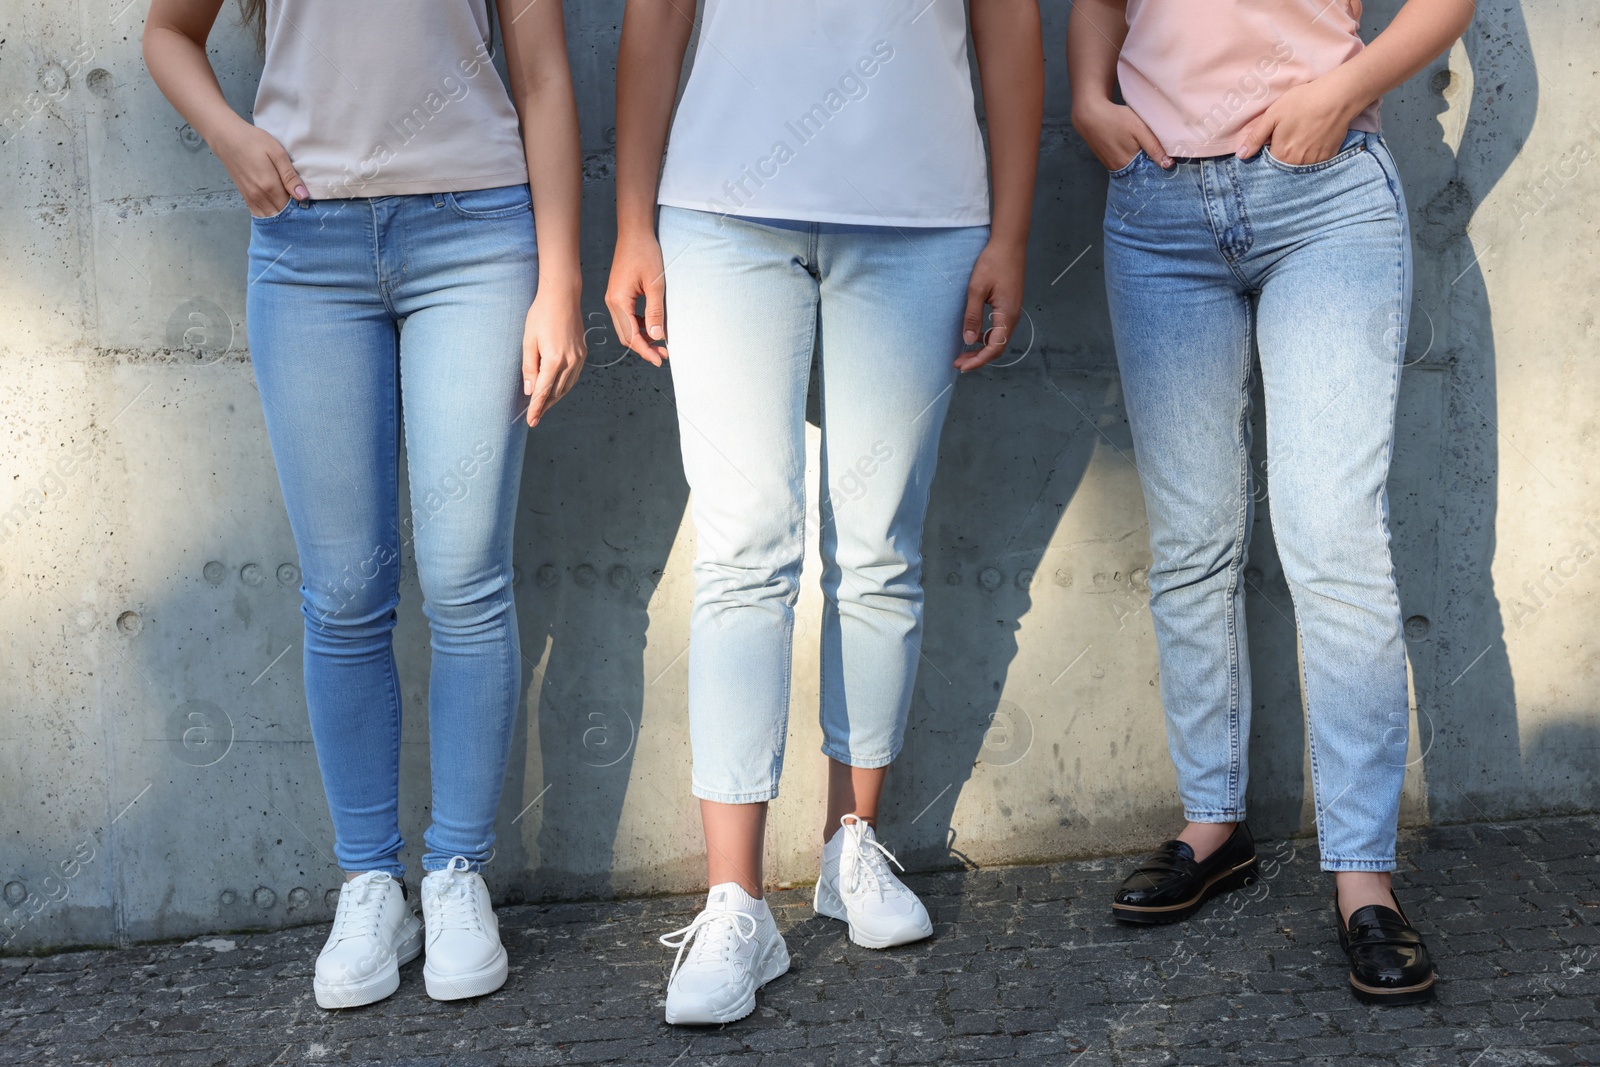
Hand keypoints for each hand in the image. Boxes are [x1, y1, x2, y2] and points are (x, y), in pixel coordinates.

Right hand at [213, 121, 306, 216]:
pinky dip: (269, 215)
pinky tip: (277, 210)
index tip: (309, 204)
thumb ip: (290, 177)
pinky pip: (259, 214)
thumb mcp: (277, 153)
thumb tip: (303, 197)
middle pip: (281, 216)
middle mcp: (259, 196)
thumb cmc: (254, 141)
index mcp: (269, 186)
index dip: (302, 209)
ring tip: (291, 208)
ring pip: (270, 217)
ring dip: (281, 216)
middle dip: (293, 215)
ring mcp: (250, 198)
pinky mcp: (245, 197)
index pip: (291, 208)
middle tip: (302, 207)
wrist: (226, 138)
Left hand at [522, 281, 586, 426]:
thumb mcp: (528, 340)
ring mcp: (578, 358)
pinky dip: (565, 386)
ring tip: (544, 407)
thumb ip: (529, 366)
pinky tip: (558, 390)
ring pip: (567, 386)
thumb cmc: (541, 314)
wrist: (562, 296)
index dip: (536, 408)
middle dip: (545, 406)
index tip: (531, 421)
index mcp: (554, 359)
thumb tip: (529, 389)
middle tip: (535, 418)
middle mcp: (569, 361)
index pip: (543, 391)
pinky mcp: (582, 353)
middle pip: (557, 392)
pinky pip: (574, 376)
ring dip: (555, 398)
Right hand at [604, 229, 668, 366]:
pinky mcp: (618, 294)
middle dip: (643, 348)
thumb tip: (658, 337)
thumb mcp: (656, 285)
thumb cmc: (645, 253)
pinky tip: (651, 326)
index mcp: (619, 302)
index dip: (645, 351)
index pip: (631, 336)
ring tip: (660, 343)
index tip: (659, 360)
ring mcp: (613, 298)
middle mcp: (612, 302)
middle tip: (662, 355)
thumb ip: (656, 312)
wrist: (634, 233)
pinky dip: (638, 326)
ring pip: (625, 328)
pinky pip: (626, 317)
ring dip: (641, 338)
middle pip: (626, 336)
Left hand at [957, 238, 1026, 372]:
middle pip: (997, 346)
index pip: (995, 347)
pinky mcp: (1009, 305)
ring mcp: (1012, 311)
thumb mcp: (976, 289)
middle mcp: (1013, 316)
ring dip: (982, 347)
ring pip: (998, 338)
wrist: (1009, 244)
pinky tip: (974, 334)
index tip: (962, 366)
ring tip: (963, 352)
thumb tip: (968, 339)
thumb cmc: (993, 263)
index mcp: (1006, 314)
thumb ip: (972, 316)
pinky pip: (999, 328)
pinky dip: (986, 336)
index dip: (978, 360)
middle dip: (978, 358)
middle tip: (959, 363)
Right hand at [1071, 97, 1171, 172]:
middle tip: (1158, 150)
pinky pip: (1124, 163)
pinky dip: (1131, 158)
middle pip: (1141, 171)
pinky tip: (1132, 147)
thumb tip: (1169, 165)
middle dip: (1151, 164)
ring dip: (1141, 161)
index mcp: (1130, 163)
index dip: (1160, 165)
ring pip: (1132, 167)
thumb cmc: (1115, 118)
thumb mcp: (1139, 129)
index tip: (1169, 157)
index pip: (1151, 171)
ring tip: (1144, 147)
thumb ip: (1154, 147)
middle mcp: (1120, 168)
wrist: (1089, 115)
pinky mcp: (1107, 160)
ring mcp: (1112, 165)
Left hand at [1235, 76, 1362, 165]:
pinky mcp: (1329, 156)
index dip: (1268, 151)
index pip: (1268, 162)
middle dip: (1282, 153)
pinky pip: (1315, 160)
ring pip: (1300, 164)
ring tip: (1302, 134)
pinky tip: (1314, 137)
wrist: (1337, 96)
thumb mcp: (1272, 116)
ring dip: (1297, 154)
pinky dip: (1312, 152)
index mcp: (1282, 155)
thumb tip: (1241, 155)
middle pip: (1284, 164)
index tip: (1273, 139)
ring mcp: (1315, 162)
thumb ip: (1255, 137)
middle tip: (1290, 133)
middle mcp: (1298, 164)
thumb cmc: (1302, 102)